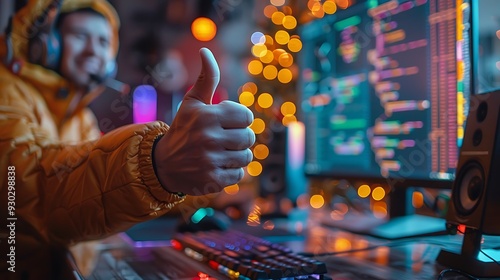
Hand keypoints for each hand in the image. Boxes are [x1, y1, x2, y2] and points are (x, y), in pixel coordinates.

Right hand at [154, 48, 254, 194]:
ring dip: (237, 155)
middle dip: (240, 138)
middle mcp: (208, 138)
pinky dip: (232, 172)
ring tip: (221, 153)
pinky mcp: (212, 180)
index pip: (247, 116)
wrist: (162, 164)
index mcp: (207, 116)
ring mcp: (210, 160)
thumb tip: (206, 51)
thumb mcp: (193, 102)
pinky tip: (217, 166)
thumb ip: (206, 78)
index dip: (240, 119)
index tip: (227, 122)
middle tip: (225, 139)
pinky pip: (239, 175)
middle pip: (249, 137)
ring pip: (246, 157)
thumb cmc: (183, 128)